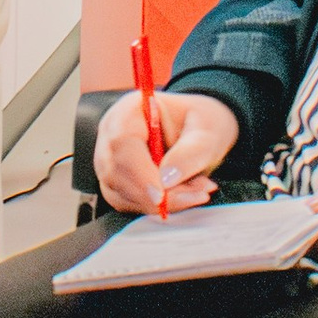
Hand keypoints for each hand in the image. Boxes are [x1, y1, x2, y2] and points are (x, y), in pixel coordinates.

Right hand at [92, 89, 236, 214]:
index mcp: (130, 110)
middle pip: (115, 172)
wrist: (200, 133)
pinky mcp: (115, 182)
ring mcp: (110, 159)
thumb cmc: (201, 124)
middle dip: (155, 193)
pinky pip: (127, 203)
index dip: (138, 172)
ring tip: (199, 191)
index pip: (121, 142)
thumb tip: (166, 180)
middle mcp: (112, 134)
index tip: (161, 196)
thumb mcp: (208, 131)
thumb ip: (190, 153)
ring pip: (120, 193)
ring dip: (160, 202)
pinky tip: (185, 195)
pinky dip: (156, 207)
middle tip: (199, 194)